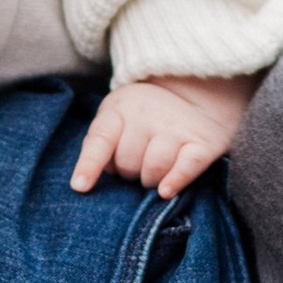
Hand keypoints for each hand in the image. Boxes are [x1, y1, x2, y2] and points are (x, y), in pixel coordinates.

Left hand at [71, 73, 254, 200]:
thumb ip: (102, 145)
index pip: (101, 139)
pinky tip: (165, 191)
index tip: (80, 187)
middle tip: (137, 165)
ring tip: (153, 174)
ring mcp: (176, 127)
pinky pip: (186, 169)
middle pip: (128, 162)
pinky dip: (175, 182)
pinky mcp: (202, 143)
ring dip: (150, 180)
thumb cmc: (145, 116)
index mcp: (120, 109)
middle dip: (129, 172)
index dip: (89, 165)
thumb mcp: (117, 117)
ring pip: (154, 168)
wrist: (196, 91)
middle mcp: (148, 114)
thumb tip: (89, 183)